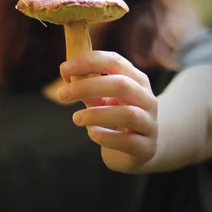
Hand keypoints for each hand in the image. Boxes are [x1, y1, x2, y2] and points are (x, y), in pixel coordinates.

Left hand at [58, 51, 157, 172]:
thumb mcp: (102, 100)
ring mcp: (149, 123)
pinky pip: (128, 141)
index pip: (114, 61)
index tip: (63, 69)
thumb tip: (70, 77)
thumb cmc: (115, 117)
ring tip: (76, 118)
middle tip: (62, 94)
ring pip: (128, 114)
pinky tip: (93, 134)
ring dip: (96, 114)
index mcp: (136, 79)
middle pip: (121, 85)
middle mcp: (147, 98)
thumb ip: (89, 89)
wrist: (136, 149)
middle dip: (88, 87)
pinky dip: (107, 137)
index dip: (88, 62)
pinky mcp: (146, 147)